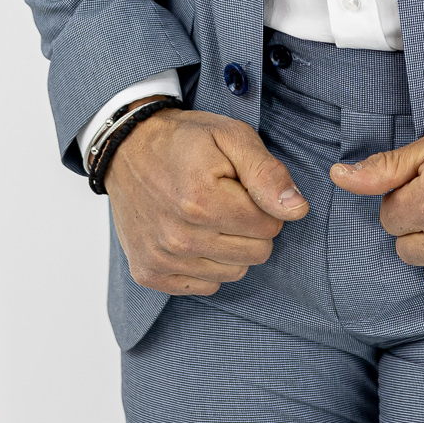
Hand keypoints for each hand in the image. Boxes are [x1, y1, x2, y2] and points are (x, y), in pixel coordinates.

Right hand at [105, 106, 308, 295]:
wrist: (126, 147)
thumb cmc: (184, 139)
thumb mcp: (231, 136)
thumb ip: (267, 173)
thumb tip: (297, 210)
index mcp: (203, 200)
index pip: (271, 226)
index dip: (264, 204)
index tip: (243, 186)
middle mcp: (180, 237)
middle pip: (256, 254)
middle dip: (251, 227)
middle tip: (227, 200)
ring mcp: (161, 259)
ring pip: (234, 273)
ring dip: (230, 247)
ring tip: (209, 215)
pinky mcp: (148, 273)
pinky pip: (204, 286)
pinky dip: (206, 264)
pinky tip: (192, 234)